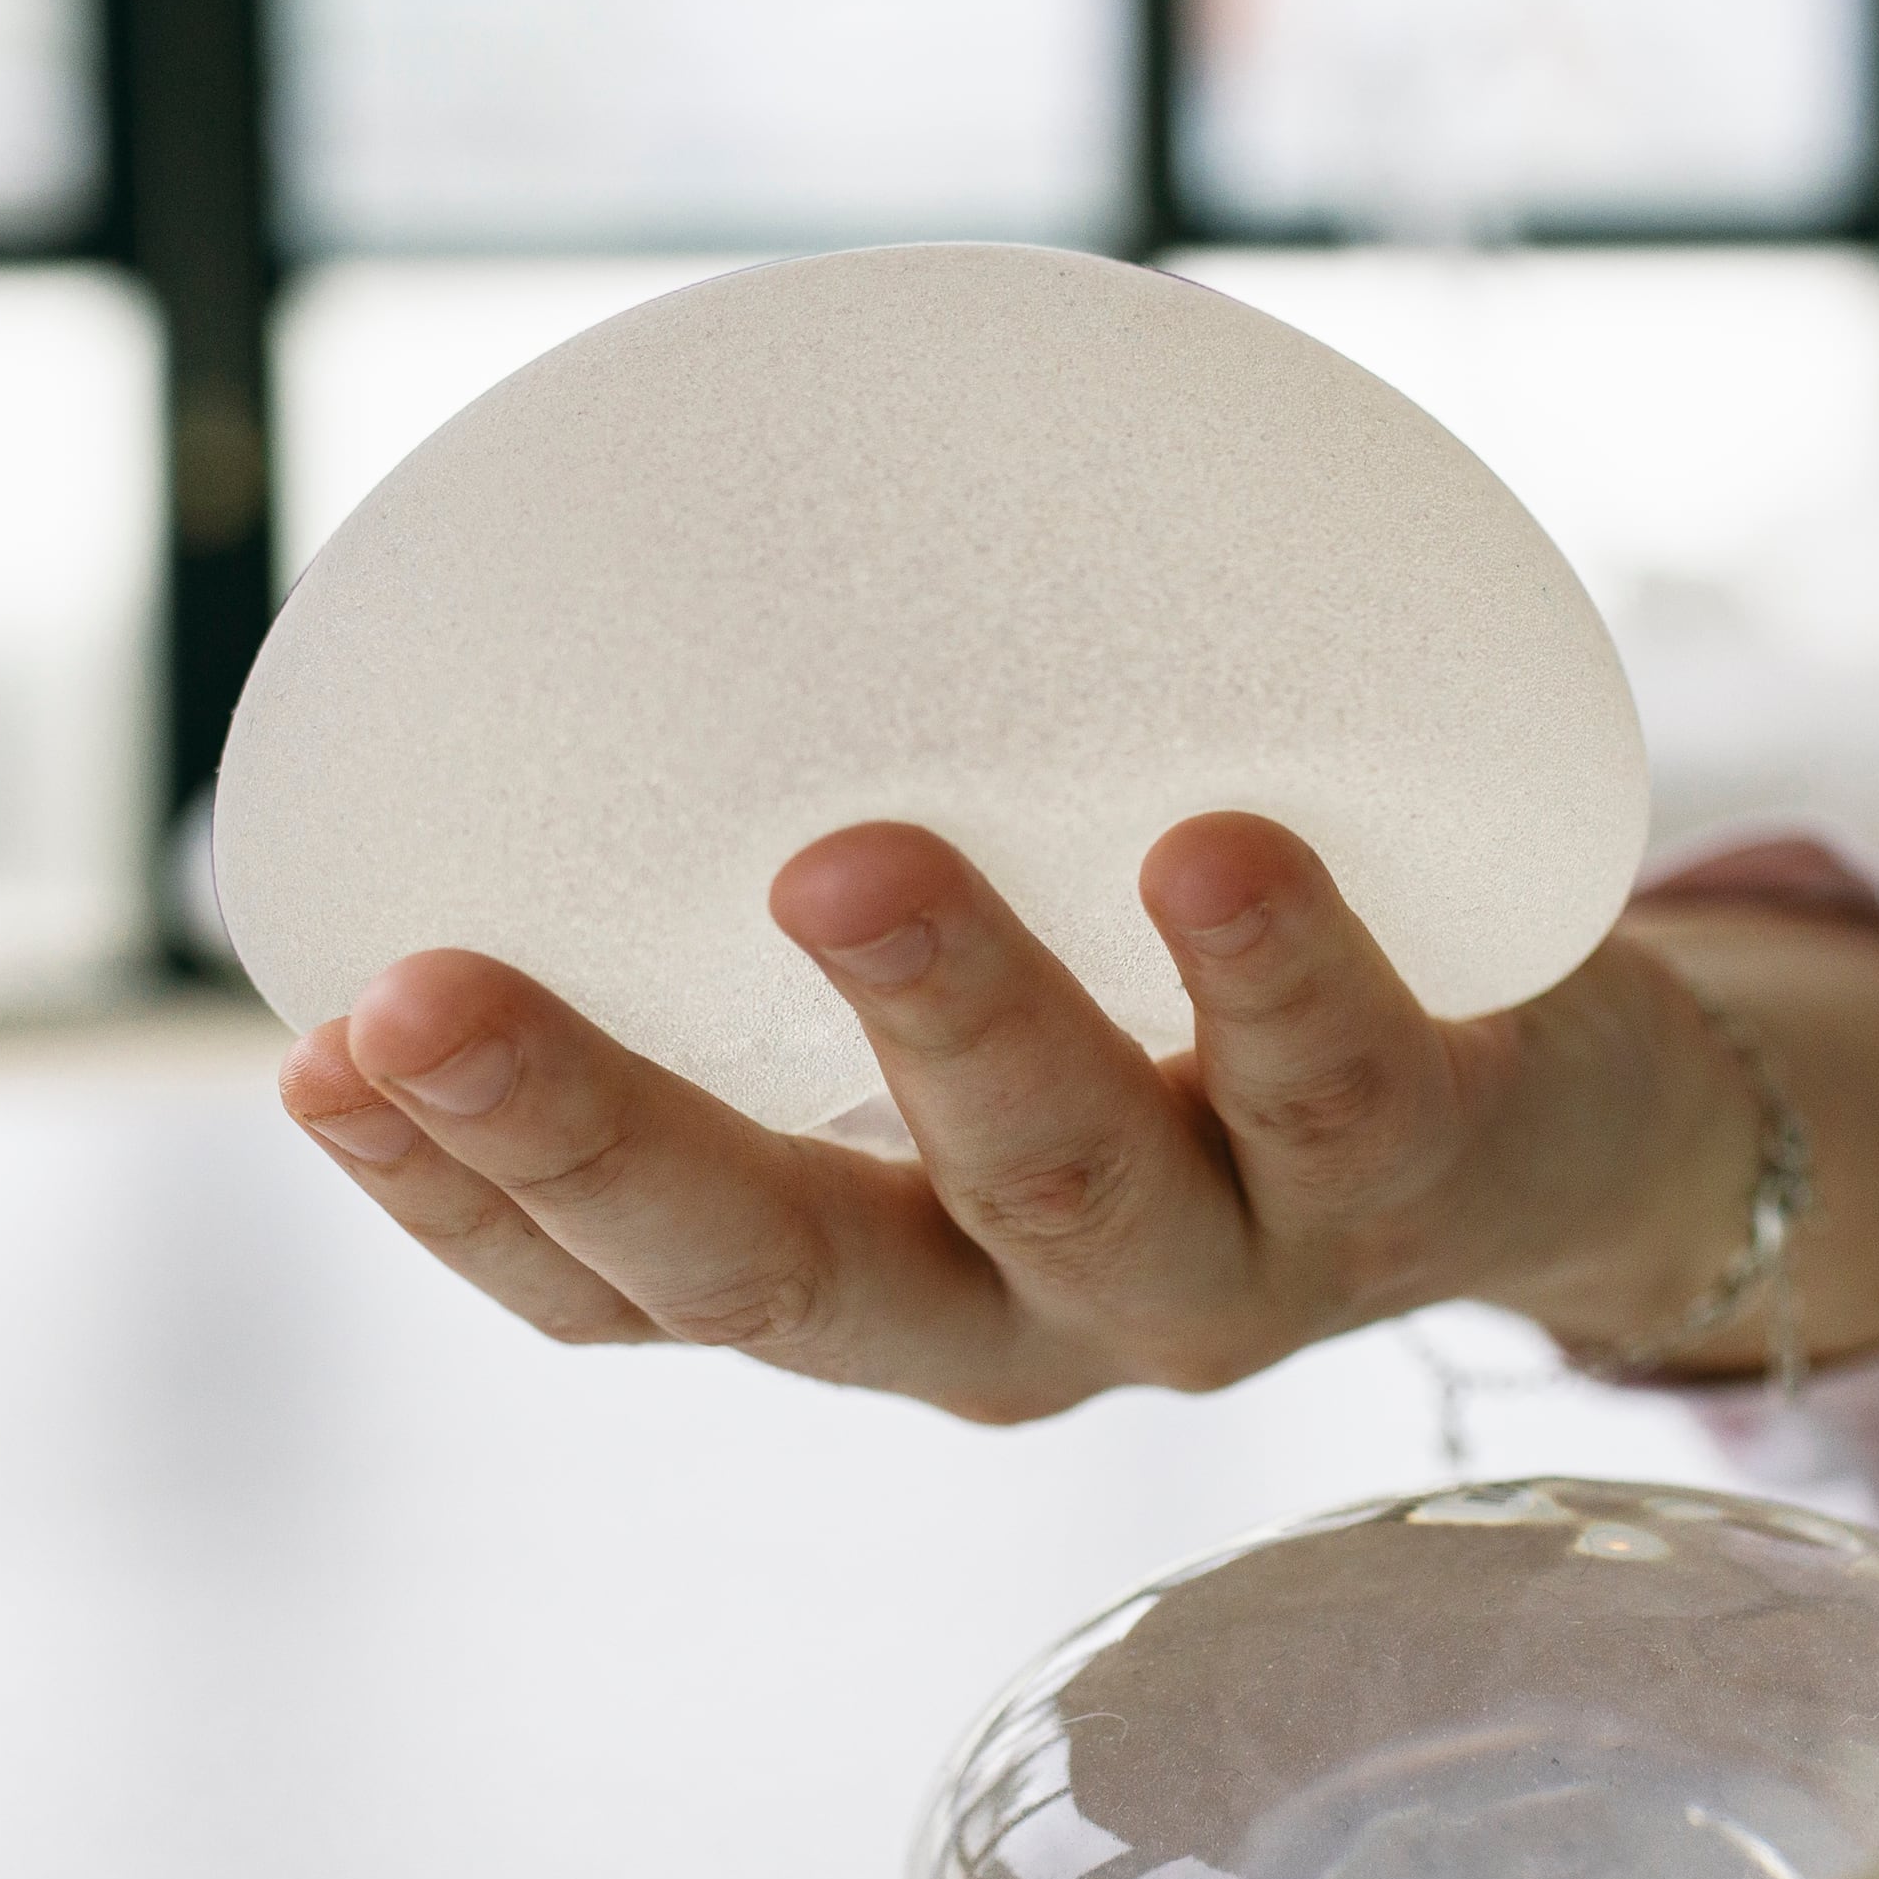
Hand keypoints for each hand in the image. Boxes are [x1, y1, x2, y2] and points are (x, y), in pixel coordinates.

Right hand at [272, 813, 1878, 1424]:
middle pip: (785, 1277)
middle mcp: (1025, 1314)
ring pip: (1064, 1187)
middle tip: (436, 996)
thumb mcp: (981, 975)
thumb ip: (800, 868)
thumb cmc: (1181, 1008)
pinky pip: (1343, 1074)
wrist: (1560, 1128)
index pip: (624, 1293)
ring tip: (848, 861)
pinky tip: (1218, 847)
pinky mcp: (1429, 1168)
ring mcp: (1229, 1264)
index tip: (319, 1051)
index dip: (459, 1200)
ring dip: (946, 1023)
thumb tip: (587, 565)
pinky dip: (1276, 966)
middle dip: (598, 1140)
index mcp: (879, 1273)